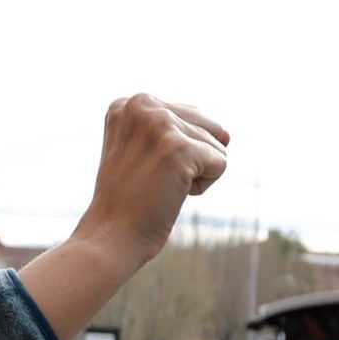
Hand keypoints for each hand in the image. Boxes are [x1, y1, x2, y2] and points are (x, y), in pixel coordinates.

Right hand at [18, 96, 227, 339]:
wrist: (110, 237)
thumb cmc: (129, 202)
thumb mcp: (139, 150)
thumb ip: (170, 128)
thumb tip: (228, 134)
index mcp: (128, 102)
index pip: (188, 115)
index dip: (175, 152)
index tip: (143, 170)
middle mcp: (141, 104)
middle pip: (205, 126)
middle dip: (189, 160)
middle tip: (153, 180)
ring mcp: (160, 124)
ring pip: (215, 145)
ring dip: (194, 174)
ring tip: (159, 187)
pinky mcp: (179, 148)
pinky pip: (221, 163)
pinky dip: (203, 186)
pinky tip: (172, 194)